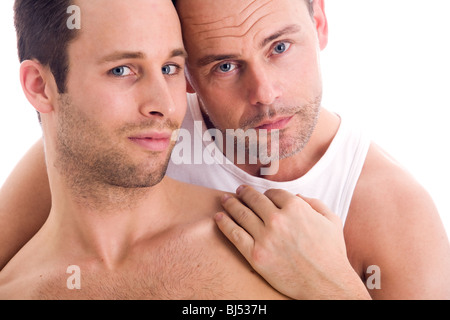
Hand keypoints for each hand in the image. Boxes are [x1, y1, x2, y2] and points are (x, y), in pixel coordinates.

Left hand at [214, 185, 369, 299]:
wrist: (326, 284)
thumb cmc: (331, 254)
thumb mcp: (331, 221)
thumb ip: (314, 203)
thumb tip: (297, 196)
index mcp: (296, 208)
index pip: (274, 193)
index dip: (267, 193)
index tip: (263, 195)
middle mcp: (278, 219)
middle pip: (254, 200)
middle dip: (244, 193)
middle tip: (238, 191)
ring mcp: (265, 237)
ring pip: (241, 214)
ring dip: (230, 204)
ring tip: (225, 199)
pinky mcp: (255, 254)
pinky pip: (235, 234)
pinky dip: (224, 223)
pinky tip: (218, 217)